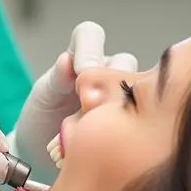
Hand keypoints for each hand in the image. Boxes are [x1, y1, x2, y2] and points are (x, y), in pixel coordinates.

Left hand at [9, 22, 136, 182]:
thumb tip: (67, 60)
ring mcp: (124, 95)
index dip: (88, 50)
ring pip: (140, 86)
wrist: (45, 157)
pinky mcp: (136, 121)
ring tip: (102, 126)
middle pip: (123, 61)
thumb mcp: (45, 96)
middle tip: (90, 106)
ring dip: (122, 104)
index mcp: (81, 57)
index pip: (90, 34)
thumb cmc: (44, 119)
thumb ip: (57, 78)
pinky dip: (133, 124)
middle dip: (109, 81)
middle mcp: (107, 71)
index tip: (80, 74)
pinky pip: (147, 114)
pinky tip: (118, 138)